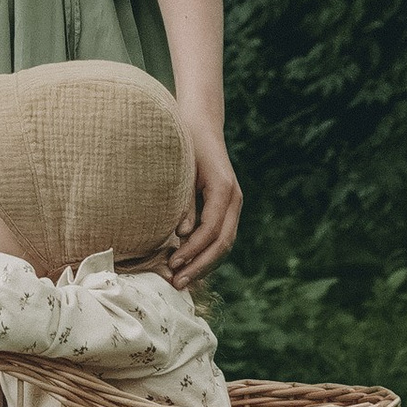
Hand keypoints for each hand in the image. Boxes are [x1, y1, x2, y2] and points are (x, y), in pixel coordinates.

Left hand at [166, 145, 241, 288]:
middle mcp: (234, 199)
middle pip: (223, 243)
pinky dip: (206, 253)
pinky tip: (189, 264)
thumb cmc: (186, 143)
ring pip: (225, 244)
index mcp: (224, 189)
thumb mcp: (181, 170)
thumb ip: (184, 203)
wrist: (201, 123)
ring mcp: (233, 203)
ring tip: (181, 280)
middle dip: (200, 266)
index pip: (211, 230)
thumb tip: (181, 235)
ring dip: (204, 264)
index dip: (192, 251)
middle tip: (176, 283)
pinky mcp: (226, 206)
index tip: (172, 264)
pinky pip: (221, 236)